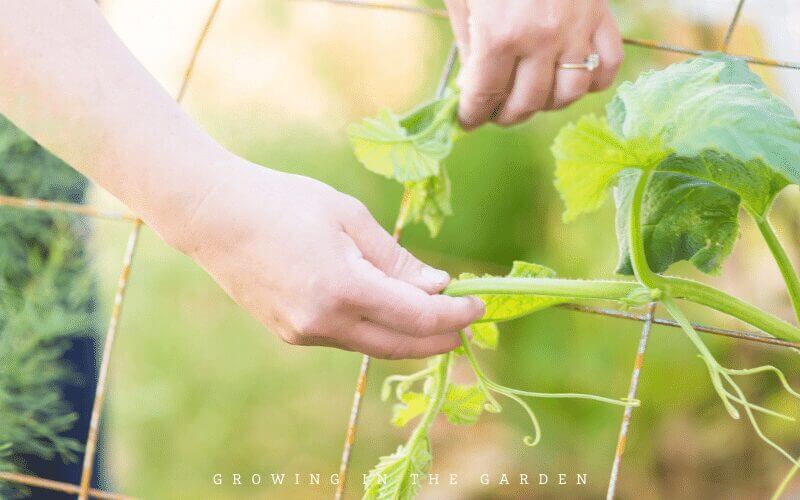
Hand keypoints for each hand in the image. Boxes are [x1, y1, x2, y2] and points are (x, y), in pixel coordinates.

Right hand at [165, 158, 484, 358]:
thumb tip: (436, 286)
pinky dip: (375, 328)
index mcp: (343, 288)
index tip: (480, 305)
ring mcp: (304, 333)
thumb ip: (396, 259)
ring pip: (372, 345)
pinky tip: (387, 309)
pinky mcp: (290, 333)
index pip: (417, 317)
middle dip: (440, 338)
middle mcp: (324, 322)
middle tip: (466, 324)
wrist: (213, 216)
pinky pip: (346, 337)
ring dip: (408, 335)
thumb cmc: (283, 201)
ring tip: (434, 314)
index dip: (454, 315)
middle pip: (400, 345)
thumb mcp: (348, 217)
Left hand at [444, 0, 622, 127]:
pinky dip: (592, 81)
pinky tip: (570, 77)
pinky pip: (608, 66)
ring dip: (546, 103)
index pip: (485, 96)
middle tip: (495, 112)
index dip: (472, 116)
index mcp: (500, 35)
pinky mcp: (602, 15)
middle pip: (526, 103)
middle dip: (505, 115)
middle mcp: (541, 38)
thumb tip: (474, 85)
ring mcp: (577, 29)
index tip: (467, 121)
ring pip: (569, 94)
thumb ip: (469, 45)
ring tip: (530, 95)